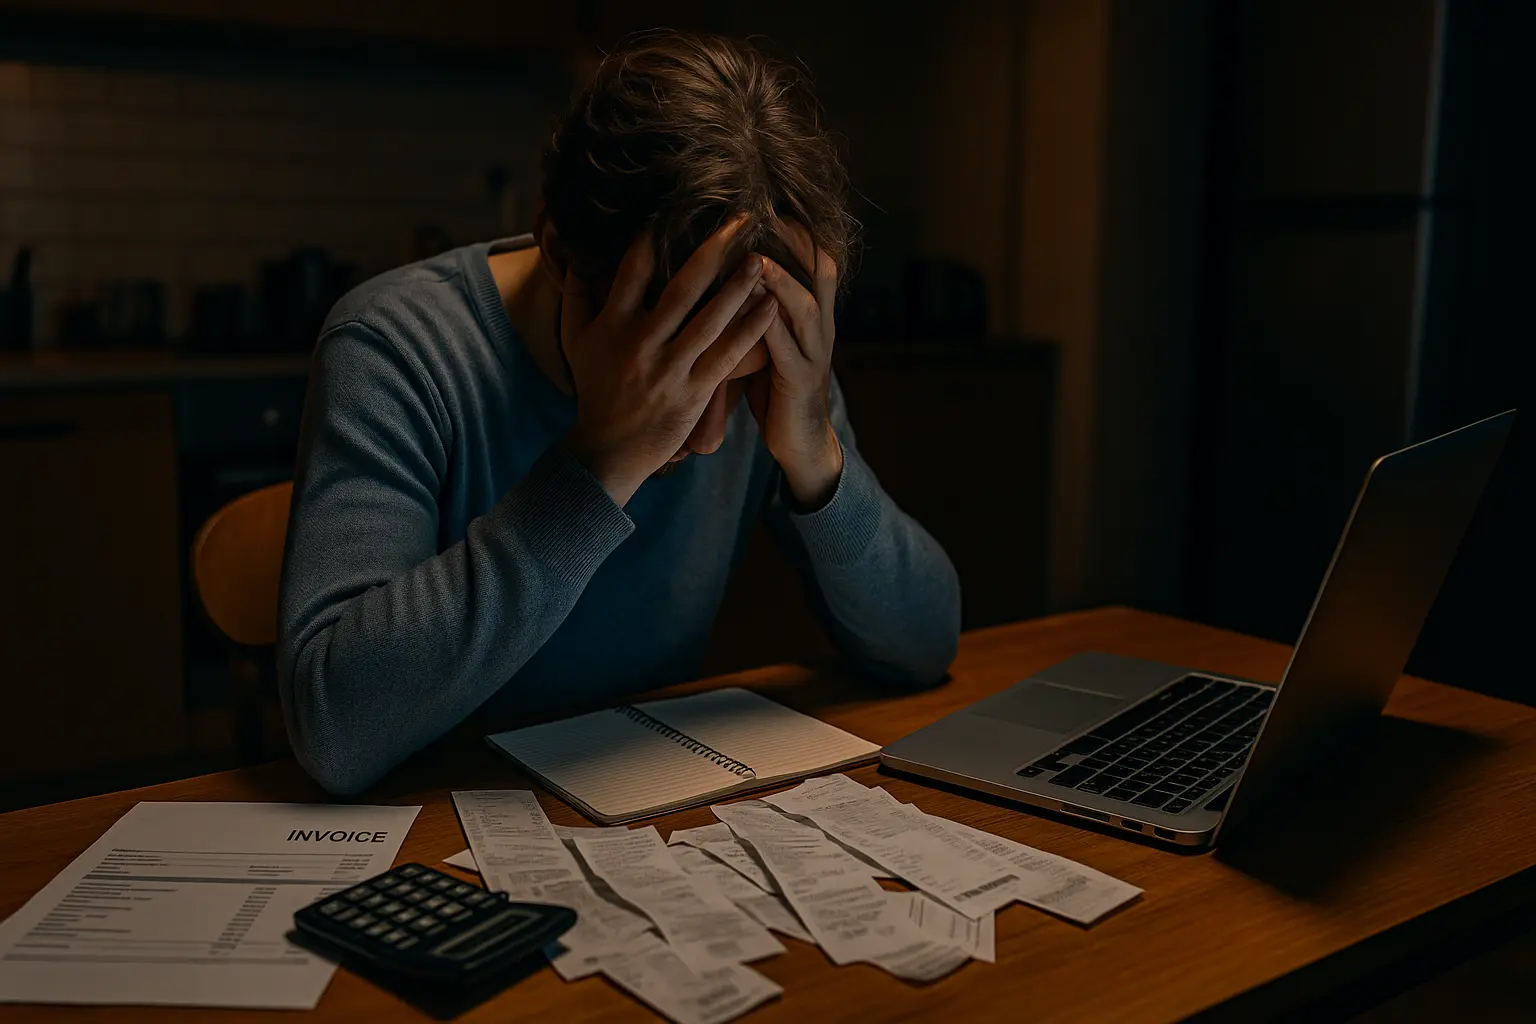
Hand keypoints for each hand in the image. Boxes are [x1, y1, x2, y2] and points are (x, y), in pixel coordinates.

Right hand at [561, 217, 779, 506]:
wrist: (608, 450)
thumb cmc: (595, 389)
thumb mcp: (575, 340)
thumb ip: (576, 294)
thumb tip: (575, 252)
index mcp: (613, 324)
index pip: (635, 268)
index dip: (656, 234)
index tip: (678, 205)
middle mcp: (642, 342)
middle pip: (683, 286)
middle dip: (714, 249)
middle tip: (741, 219)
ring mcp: (670, 368)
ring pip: (711, 318)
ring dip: (739, 285)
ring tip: (761, 257)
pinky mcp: (693, 392)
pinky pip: (727, 354)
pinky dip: (750, 329)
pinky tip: (770, 307)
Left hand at [747, 220, 843, 507]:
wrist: (801, 441)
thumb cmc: (776, 386)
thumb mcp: (771, 338)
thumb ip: (758, 306)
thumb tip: (726, 268)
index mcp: (813, 312)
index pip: (814, 257)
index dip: (796, 228)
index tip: (767, 201)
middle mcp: (820, 325)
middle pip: (819, 270)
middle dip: (794, 241)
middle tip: (765, 212)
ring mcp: (814, 351)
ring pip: (805, 305)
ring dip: (782, 279)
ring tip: (756, 257)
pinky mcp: (800, 379)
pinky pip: (786, 347)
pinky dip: (769, 326)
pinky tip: (752, 310)